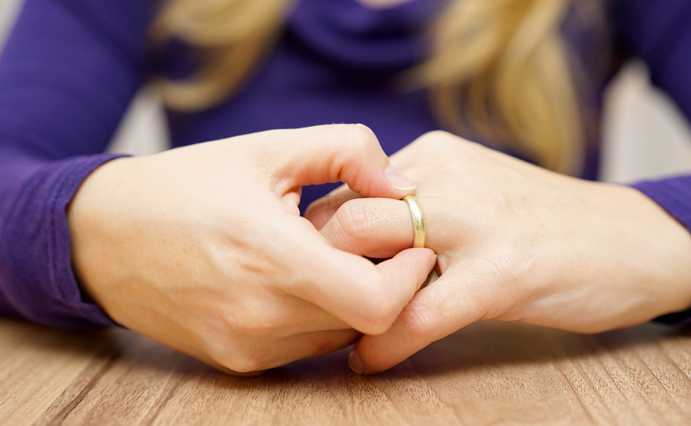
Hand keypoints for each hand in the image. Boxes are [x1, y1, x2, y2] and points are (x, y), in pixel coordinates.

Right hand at [68, 124, 435, 374]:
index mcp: (269, 255)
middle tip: (378, 246)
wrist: (103, 237)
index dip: (409, 277)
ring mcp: (247, 345)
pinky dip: (322, 317)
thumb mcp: (268, 148)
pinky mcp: (238, 361)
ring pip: (341, 336)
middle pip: (366, 322)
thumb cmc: (188, 185)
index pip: (376, 303)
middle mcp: (259, 314)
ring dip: (355, 302)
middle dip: (388, 284)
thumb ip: (349, 153)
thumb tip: (404, 189)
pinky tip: (302, 281)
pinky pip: (307, 346)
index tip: (412, 246)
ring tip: (333, 259)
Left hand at [306, 131, 690, 373]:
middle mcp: (448, 177)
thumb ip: (417, 206)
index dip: (319, 237)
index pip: (346, 188)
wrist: (636, 241)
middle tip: (312, 308)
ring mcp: (476, 221)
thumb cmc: (545, 226)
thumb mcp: (475, 193)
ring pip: (372, 252)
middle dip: (317, 266)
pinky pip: (418, 312)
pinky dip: (384, 344)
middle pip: (344, 213)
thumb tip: (348, 241)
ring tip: (336, 334)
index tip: (309, 273)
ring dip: (343, 303)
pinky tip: (370, 362)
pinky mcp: (505, 271)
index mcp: (435, 158)